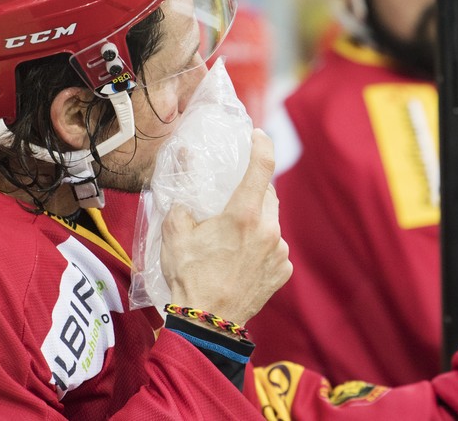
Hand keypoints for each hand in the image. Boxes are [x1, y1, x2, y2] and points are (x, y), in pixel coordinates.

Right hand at [159, 128, 291, 325]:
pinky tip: (240, 258)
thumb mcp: (174, 233)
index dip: (261, 144)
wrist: (207, 323)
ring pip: (271, 222)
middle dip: (253, 190)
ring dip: (256, 221)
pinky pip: (274, 247)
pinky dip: (261, 245)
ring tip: (231, 237)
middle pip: (268, 194)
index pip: (262, 165)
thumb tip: (182, 166)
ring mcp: (279, 252)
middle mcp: (269, 230)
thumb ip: (180, 198)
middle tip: (232, 198)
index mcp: (244, 215)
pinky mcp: (283, 271)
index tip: (257, 134)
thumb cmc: (189, 277)